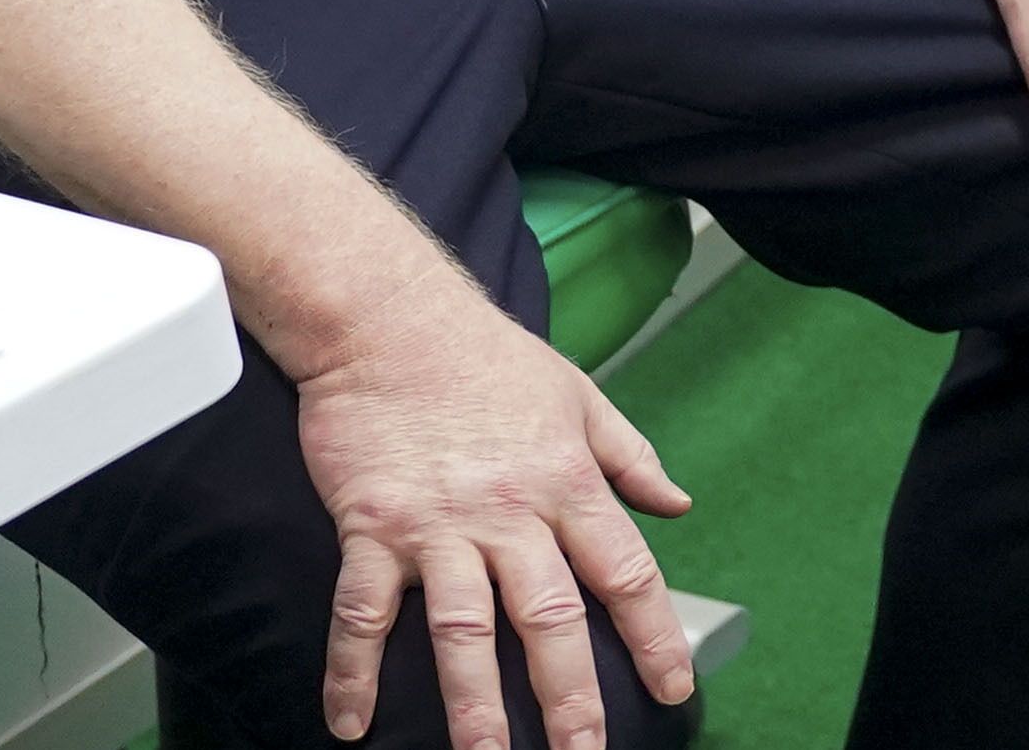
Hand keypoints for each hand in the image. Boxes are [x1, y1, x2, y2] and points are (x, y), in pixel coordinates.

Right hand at [298, 297, 693, 749]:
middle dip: (570, 696)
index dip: (654, 636)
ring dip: (473, 703)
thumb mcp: (579, 396)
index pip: (625, 572)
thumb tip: (678, 506)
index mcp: (567, 483)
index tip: (674, 690)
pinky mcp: (371, 526)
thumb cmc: (487, 358)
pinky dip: (352, 671)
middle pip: (550, 617)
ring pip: (462, 629)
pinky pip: (362, 611)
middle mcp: (510, 512)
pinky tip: (350, 723)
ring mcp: (438, 524)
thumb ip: (631, 458)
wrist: (390, 319)